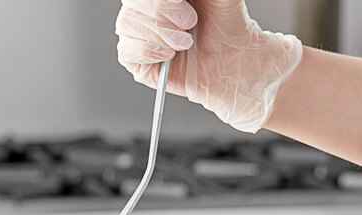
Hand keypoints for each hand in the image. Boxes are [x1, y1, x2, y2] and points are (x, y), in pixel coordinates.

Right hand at [115, 0, 301, 132]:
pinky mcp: (137, 60)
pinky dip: (148, 51)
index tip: (187, 6)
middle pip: (131, 3)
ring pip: (127, 24)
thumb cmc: (226, 26)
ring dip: (159, 34)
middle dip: (161, 14)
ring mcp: (138, 33)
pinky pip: (127, 51)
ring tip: (184, 43)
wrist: (234, 61)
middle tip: (189, 25)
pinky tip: (168, 54)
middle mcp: (145, 8)